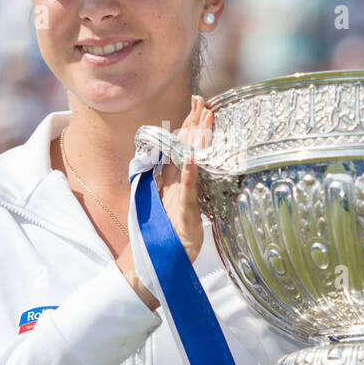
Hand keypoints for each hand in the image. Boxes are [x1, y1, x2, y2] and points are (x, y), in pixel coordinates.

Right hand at [157, 95, 212, 263]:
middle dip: (193, 124)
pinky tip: (191, 157)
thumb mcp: (182, 210)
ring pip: (184, 163)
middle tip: (201, 101)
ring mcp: (176, 196)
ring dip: (193, 140)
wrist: (160, 264)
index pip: (183, 149)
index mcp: (173, 182)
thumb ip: (183, 190)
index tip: (200, 107)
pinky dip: (188, 174)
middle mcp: (173, 185)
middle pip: (183, 149)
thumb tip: (189, 169)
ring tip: (202, 118)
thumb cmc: (171, 238)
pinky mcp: (181, 212)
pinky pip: (185, 189)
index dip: (191, 128)